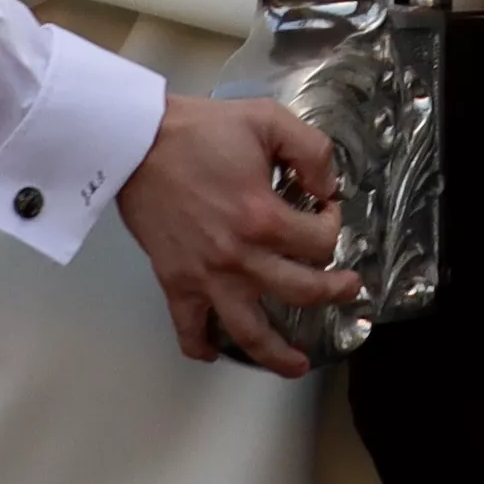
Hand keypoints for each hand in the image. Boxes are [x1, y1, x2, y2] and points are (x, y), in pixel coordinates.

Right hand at [121, 96, 349, 375]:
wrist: (137, 142)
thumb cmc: (200, 131)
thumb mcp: (268, 119)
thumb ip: (310, 150)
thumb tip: (326, 188)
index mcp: (264, 217)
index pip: (320, 242)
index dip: (333, 225)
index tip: (324, 210)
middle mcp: (240, 257)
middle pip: (301, 293)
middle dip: (333, 293)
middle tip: (347, 290)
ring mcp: (206, 276)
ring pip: (249, 332)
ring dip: (278, 354)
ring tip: (298, 364)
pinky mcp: (175, 282)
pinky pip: (188, 329)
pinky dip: (201, 347)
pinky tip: (215, 353)